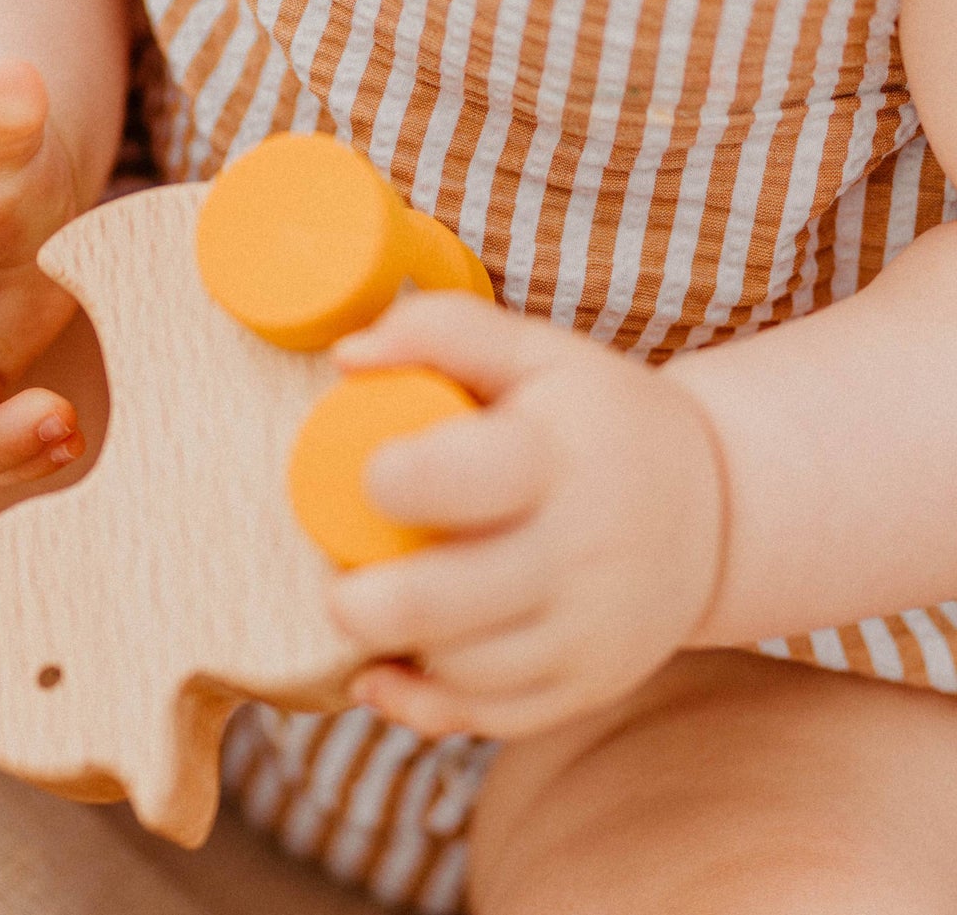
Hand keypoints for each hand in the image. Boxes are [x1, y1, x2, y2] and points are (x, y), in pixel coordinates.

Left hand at [326, 293, 726, 739]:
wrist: (714, 505)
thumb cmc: (594, 416)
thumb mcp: (535, 352)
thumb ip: (440, 331)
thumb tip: (343, 357)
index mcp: (555, 458)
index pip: (451, 481)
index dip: (386, 481)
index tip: (368, 475)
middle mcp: (578, 554)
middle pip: (436, 603)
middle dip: (356, 599)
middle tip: (336, 571)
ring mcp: (587, 633)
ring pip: (457, 672)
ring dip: (392, 647)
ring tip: (372, 604)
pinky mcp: (587, 687)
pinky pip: (486, 719)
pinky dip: (420, 702)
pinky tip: (387, 666)